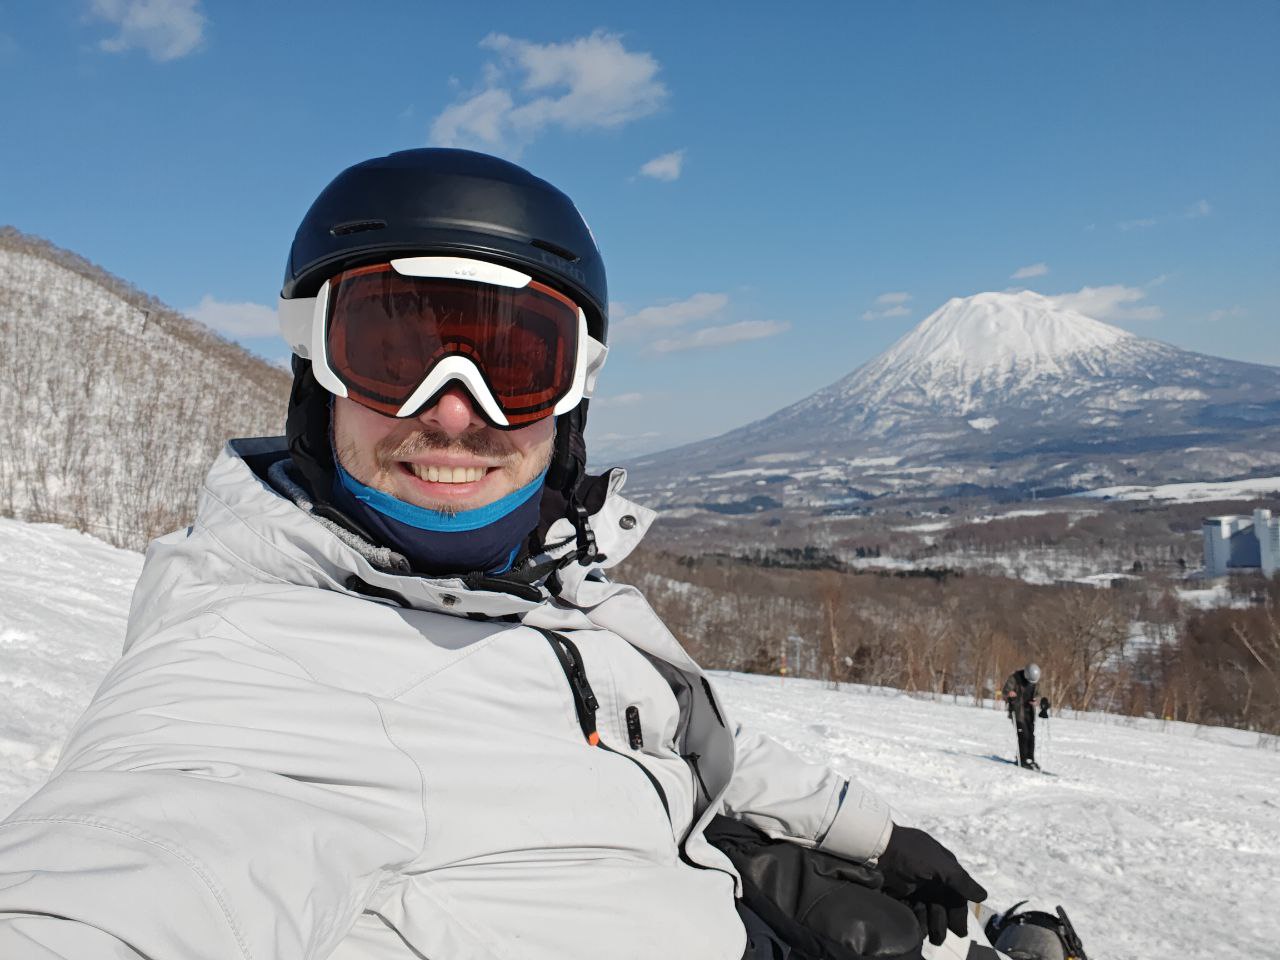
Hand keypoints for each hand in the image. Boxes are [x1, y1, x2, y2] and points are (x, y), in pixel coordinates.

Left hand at [876, 825, 987, 946]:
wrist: (879, 848)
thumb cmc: (913, 855)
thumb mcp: (941, 865)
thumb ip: (962, 881)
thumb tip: (983, 897)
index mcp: (943, 868)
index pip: (956, 895)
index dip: (959, 913)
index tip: (959, 932)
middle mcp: (931, 878)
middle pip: (942, 905)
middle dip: (943, 922)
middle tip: (940, 939)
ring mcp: (915, 885)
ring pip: (928, 910)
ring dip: (931, 925)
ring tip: (932, 939)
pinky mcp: (900, 892)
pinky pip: (912, 910)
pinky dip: (917, 921)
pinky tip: (918, 932)